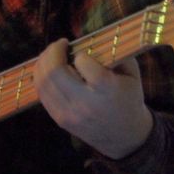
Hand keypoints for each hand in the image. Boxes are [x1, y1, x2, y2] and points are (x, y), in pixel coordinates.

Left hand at [34, 39, 153, 159]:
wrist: (124, 136)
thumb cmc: (129, 99)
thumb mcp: (132, 74)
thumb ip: (116, 53)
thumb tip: (93, 37)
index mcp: (107, 90)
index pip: (83, 63)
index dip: (79, 53)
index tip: (82, 52)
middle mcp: (85, 103)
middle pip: (55, 72)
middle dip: (53, 51)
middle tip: (60, 44)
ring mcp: (69, 114)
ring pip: (43, 82)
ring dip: (44, 62)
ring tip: (52, 53)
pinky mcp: (60, 120)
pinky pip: (42, 94)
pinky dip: (41, 77)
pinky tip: (48, 69)